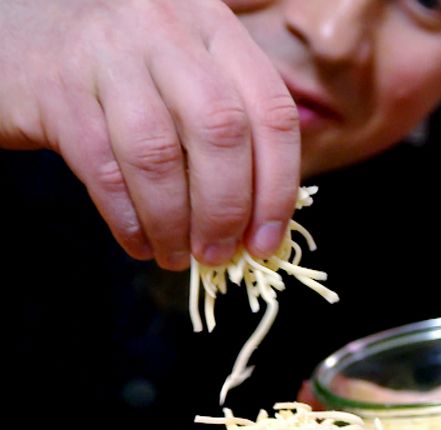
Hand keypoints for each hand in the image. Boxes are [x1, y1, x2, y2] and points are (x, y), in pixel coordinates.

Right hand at [0, 0, 299, 269]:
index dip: (278, 186)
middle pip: (222, 132)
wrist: (14, 34)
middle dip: (227, 209)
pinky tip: (139, 241)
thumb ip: (230, 125)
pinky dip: (128, 218)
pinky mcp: (55, 88)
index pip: (272, 112)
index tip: (267, 240)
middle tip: (219, 254)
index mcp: (214, 28)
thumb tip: (263, 222)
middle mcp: (166, 29)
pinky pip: (103, 169)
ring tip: (176, 255)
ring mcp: (106, 54)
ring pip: (159, 155)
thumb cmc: (120, 71)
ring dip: (175, 222)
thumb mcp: (185, 71)